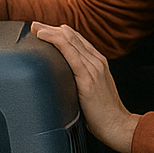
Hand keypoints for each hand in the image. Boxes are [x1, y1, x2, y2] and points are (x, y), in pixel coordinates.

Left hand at [31, 22, 138, 152]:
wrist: (118, 126)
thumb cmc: (103, 114)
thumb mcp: (92, 91)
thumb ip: (81, 81)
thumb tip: (63, 81)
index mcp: (98, 62)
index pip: (77, 39)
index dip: (59, 32)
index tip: (43, 30)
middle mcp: (97, 61)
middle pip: (71, 36)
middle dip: (51, 28)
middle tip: (35, 25)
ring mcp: (93, 68)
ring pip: (69, 40)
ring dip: (50, 31)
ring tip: (35, 28)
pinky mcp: (88, 78)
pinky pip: (70, 52)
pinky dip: (55, 41)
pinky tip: (44, 37)